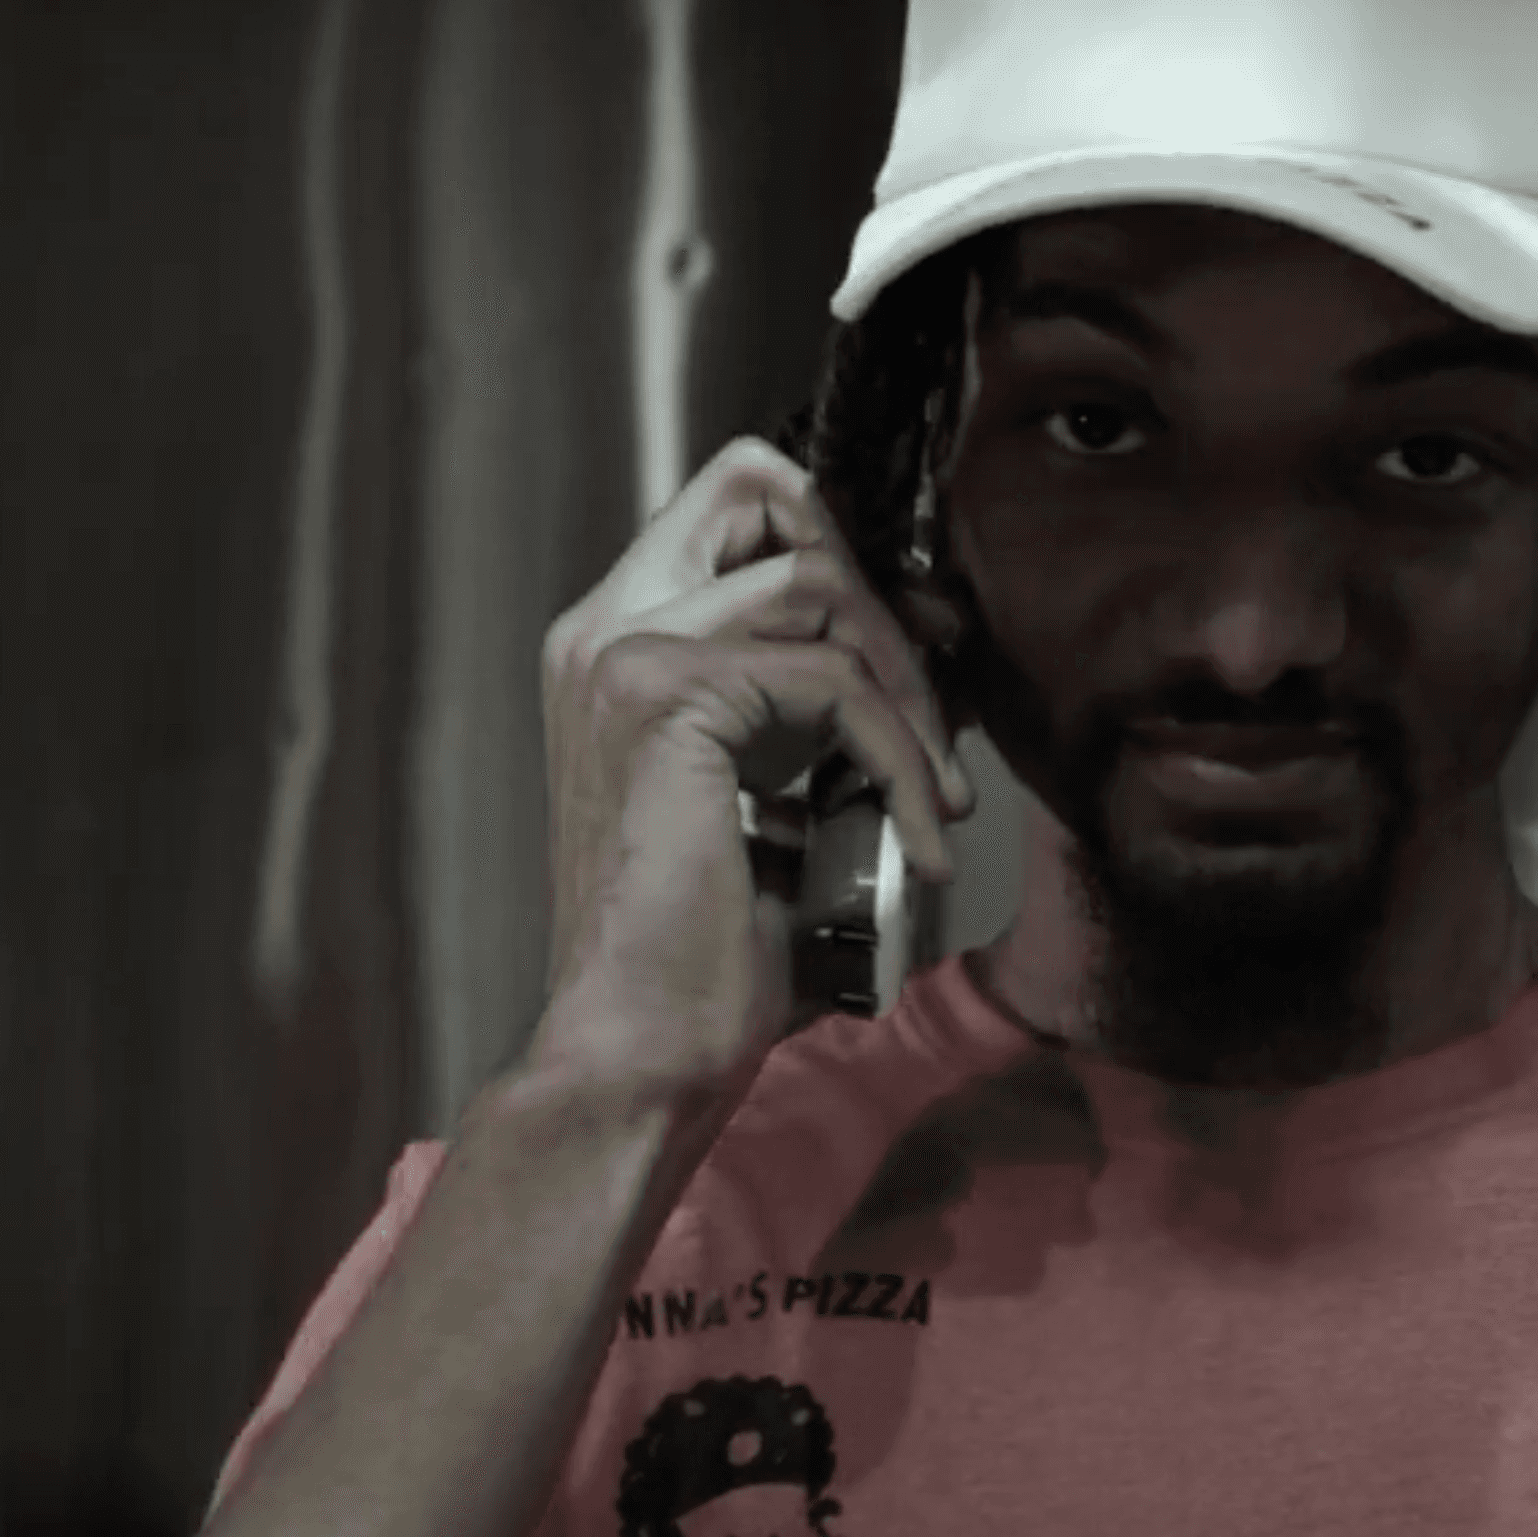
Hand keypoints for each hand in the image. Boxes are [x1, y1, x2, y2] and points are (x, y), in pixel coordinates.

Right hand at [512, 436, 975, 1120]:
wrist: (643, 1048)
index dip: (842, 554)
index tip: (915, 663)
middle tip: (931, 713)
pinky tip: (920, 839)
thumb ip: (815, 714)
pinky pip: (834, 682)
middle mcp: (604, 630)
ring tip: (933, 800)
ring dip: (906, 694)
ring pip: (819, 587)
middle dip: (875, 592)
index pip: (735, 508)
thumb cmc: (703, 955)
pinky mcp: (669, 696)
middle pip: (763, 488)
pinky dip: (900, 758)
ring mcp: (626, 653)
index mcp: (616, 649)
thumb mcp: (775, 801)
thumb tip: (924, 658)